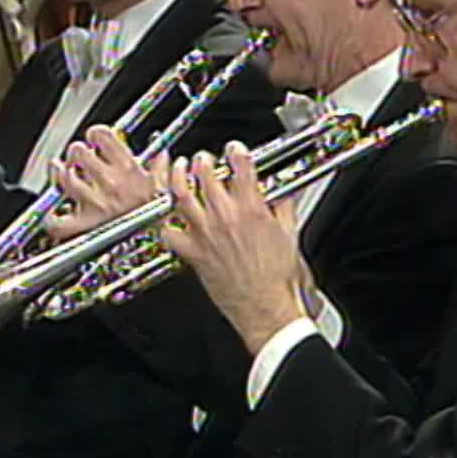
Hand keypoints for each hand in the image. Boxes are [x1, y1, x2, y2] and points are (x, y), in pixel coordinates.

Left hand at [43, 126, 167, 242]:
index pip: (101, 135)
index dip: (95, 135)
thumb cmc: (165, 223)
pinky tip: (53, 213)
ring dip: (60, 174)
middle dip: (76, 153)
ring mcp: (94, 204)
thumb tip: (162, 156)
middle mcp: (109, 182)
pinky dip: (51, 218)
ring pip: (63, 178)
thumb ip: (161, 169)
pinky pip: (56, 221)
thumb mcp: (170, 190)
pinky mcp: (84, 227)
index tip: (96, 140)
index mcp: (128, 169)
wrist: (162, 251)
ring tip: (63, 174)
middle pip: (78, 152)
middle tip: (80, 159)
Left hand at [159, 146, 311, 354]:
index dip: (236, 152)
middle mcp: (224, 217)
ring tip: (180, 169)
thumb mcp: (290, 235)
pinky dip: (166, 223)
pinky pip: (170, 233)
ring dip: (179, 177)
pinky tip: (168, 217)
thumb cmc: (278, 280)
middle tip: (204, 158)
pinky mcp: (194, 253)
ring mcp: (205, 234)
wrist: (266, 308)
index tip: (234, 149)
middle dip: (204, 160)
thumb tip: (283, 195)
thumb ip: (284, 209)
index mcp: (251, 209)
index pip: (240, 166)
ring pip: (182, 195)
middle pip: (205, 175)